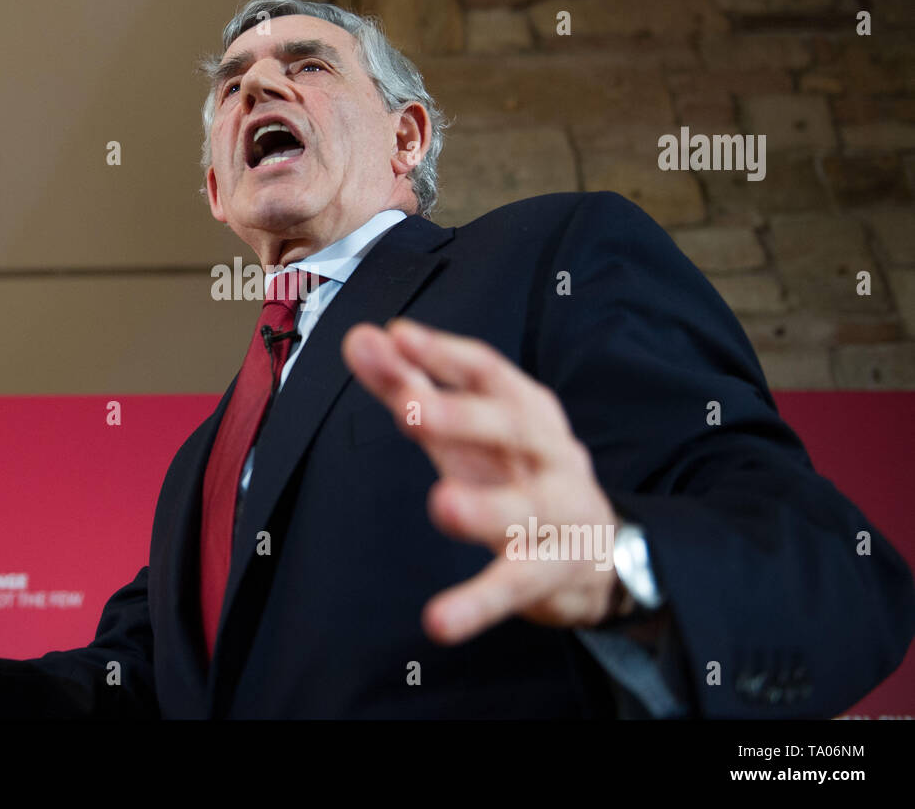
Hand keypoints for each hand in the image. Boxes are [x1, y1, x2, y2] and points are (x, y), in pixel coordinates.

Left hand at [342, 318, 623, 643]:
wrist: (598, 548)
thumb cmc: (515, 471)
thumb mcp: (463, 428)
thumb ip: (408, 383)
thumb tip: (361, 340)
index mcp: (524, 409)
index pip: (487, 371)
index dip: (445, 353)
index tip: (402, 337)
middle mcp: (549, 453)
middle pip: (512, 427)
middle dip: (463, 416)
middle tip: (409, 407)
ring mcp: (557, 512)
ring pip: (525, 508)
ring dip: (485, 507)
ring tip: (443, 505)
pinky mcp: (550, 572)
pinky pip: (515, 586)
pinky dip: (478, 604)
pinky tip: (440, 621)